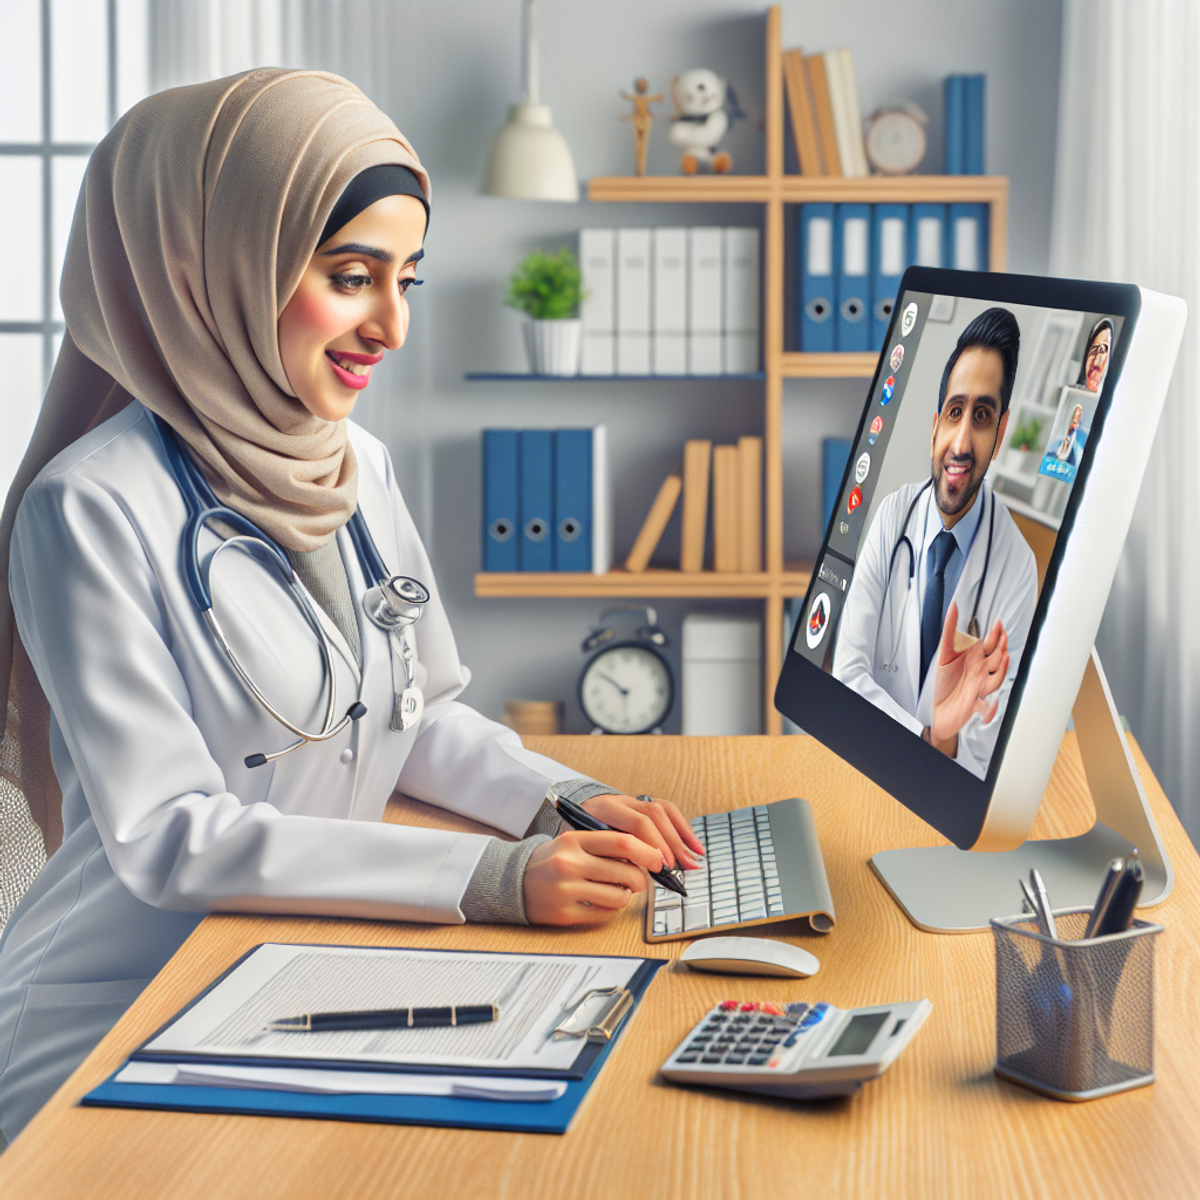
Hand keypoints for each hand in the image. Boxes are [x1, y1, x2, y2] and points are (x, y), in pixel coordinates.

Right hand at [523, 830, 663, 925]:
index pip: (621, 842)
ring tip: (619, 890)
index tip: (657, 858)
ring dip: (626, 895)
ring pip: (619, 896)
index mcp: (574, 841)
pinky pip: (605, 914)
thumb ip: (602, 845)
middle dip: (641, 878)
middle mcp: (570, 864)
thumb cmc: (551, 861)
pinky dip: (612, 909)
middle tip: (640, 879)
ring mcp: (566, 890)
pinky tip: (603, 902)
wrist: (513, 881)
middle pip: (625, 871)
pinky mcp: (564, 914)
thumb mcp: (572, 843)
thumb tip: (643, 855)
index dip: (647, 851)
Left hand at [581, 792, 703, 870]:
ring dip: (681, 835)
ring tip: (694, 857)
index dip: (652, 845)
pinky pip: (668, 810)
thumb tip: (636, 875)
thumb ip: (608, 857)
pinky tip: (693, 845)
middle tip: (680, 866)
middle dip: (670, 842)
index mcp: (604, 809)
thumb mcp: (585, 847)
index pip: (636, 823)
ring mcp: (633, 800)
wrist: (570, 815)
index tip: (660, 866)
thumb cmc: (577, 839)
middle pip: (654, 815)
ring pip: (664, 810)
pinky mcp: (643, 804)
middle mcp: (621, 800)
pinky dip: (683, 828)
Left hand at [929, 601, 1008, 755]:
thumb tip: (953, 607)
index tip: (998, 622)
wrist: (939, 710)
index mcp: (974, 658)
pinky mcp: (977, 703)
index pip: (989, 643)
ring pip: (996, 678)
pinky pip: (988, 707)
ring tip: (1004, 657)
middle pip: (996, 658)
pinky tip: (992, 703)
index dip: (995, 634)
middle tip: (1003, 635)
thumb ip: (950, 630)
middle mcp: (980, 671)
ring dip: (1002, 669)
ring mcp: (980, 687)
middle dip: (1001, 647)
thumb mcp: (945, 653)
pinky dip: (991, 708)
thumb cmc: (945, 683)